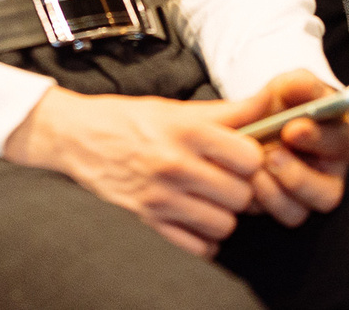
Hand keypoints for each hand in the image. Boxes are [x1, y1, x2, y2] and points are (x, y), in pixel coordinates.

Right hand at [3, 85, 264, 256]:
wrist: (76, 138)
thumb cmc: (130, 120)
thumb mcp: (177, 108)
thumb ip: (228, 111)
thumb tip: (272, 101)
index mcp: (185, 130)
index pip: (249, 156)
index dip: (254, 158)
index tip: (245, 156)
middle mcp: (174, 164)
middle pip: (241, 194)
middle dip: (241, 189)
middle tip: (230, 180)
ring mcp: (160, 198)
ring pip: (224, 224)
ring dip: (224, 214)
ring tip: (212, 199)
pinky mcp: (147, 222)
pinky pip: (197, 247)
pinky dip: (203, 238)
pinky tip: (195, 218)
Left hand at [216, 70, 348, 224]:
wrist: (254, 122)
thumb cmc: (281, 103)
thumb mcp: (289, 86)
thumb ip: (298, 84)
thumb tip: (300, 85)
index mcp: (339, 137)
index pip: (345, 143)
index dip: (320, 139)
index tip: (291, 128)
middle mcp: (329, 173)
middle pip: (328, 194)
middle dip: (297, 177)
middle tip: (270, 155)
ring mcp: (306, 197)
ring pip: (300, 212)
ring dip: (273, 192)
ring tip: (253, 168)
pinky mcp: (285, 209)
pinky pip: (277, 217)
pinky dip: (260, 200)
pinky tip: (246, 178)